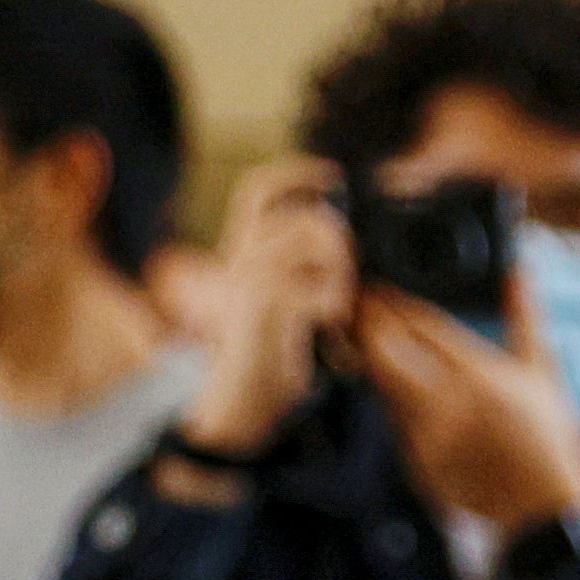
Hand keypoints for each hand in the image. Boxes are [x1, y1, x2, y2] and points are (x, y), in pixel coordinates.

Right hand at [174, 157, 354, 471]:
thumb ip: (302, 263)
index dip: (295, 173)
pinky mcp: (261, 312)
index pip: (257, 191)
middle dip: (339, 245)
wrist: (237, 406)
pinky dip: (334, 307)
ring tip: (334, 308)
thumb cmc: (268, 352)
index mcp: (242, 252)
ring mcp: (247, 283)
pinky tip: (326, 328)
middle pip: (307, 216)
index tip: (334, 176)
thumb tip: (341, 231)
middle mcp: (239, 260)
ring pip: (315, 242)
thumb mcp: (284, 297)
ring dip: (340, 275)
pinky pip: (318, 290)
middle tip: (341, 284)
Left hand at [353, 279, 579, 538]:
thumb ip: (526, 317)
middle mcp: (447, 406)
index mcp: (480, 377)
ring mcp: (426, 438)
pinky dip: (395, 401)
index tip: (378, 286)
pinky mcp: (417, 464)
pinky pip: (398, 424)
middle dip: (367, 325)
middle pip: (386, 355)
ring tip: (367, 335)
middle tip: (358, 303)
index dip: (394, 304)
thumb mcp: (544, 371)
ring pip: (384, 390)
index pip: (423, 329)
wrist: (541, 509)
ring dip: (374, 361)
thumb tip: (518, 271)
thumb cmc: (550, 436)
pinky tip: (396, 386)